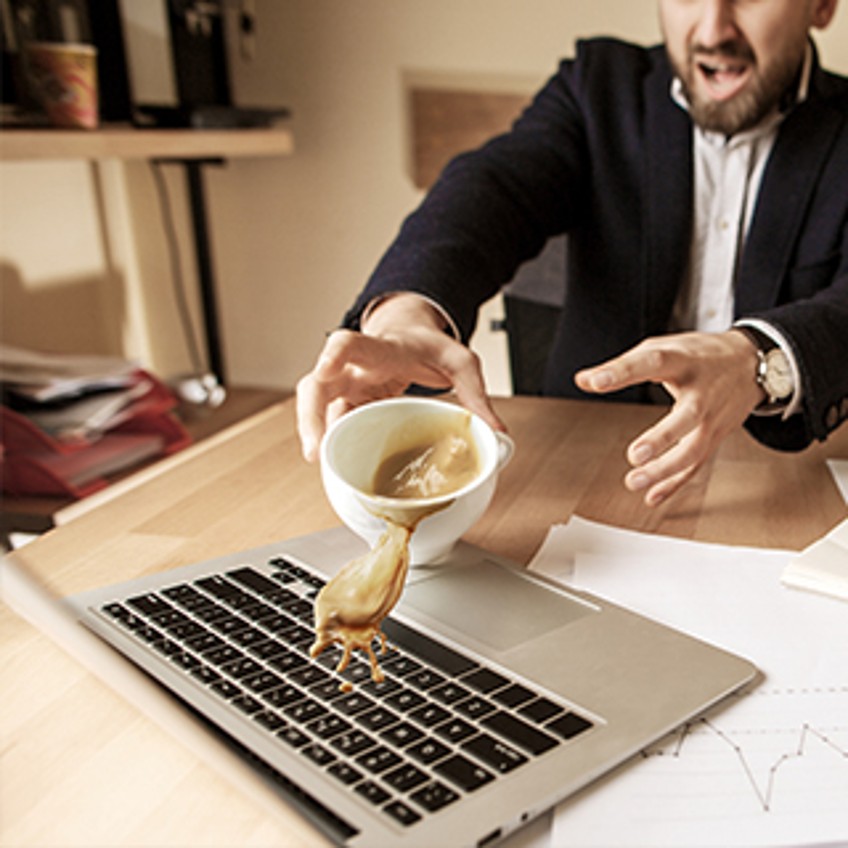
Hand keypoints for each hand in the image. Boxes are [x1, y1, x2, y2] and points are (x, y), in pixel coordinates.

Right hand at [296, 294, 503, 460]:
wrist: (407, 335)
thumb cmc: (427, 346)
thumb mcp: (460, 361)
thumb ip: (476, 392)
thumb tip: (496, 432)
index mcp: (381, 350)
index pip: (348, 344)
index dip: (334, 357)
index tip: (327, 371)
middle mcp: (354, 368)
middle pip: (316, 385)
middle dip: (310, 416)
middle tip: (316, 449)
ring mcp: (346, 388)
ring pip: (317, 409)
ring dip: (316, 436)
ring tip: (324, 463)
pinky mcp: (347, 406)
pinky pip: (330, 425)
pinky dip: (330, 445)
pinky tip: (333, 465)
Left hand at [574, 330, 764, 506]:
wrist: (751, 363)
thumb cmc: (699, 355)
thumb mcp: (662, 348)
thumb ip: (622, 365)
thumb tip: (583, 380)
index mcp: (683, 360)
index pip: (652, 362)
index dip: (622, 371)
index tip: (594, 381)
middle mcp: (702, 392)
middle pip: (688, 416)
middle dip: (662, 438)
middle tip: (634, 454)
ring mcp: (713, 418)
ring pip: (694, 449)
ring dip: (665, 470)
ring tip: (633, 480)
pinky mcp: (716, 437)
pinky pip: (696, 465)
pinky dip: (674, 483)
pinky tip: (652, 495)